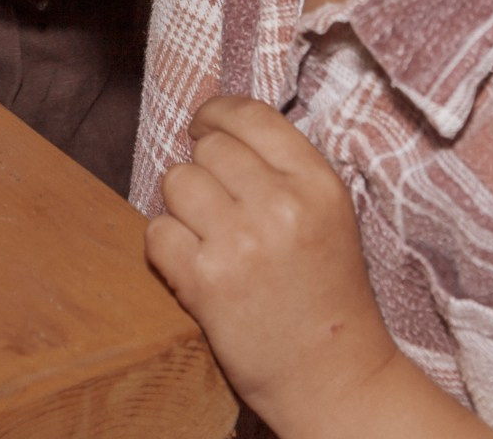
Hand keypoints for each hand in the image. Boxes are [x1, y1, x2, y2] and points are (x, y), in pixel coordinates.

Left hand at [144, 97, 411, 436]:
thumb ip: (281, 171)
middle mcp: (281, 204)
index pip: (248, 114)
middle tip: (218, 208)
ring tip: (209, 240)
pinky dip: (167, 250)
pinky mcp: (206, 280)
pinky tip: (195, 268)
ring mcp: (241, 241)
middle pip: (207, 149)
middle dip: (203, 174)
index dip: (215, 115)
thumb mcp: (328, 216)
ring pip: (176, 183)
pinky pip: (157, 233)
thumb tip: (216, 127)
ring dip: (182, 209)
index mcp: (317, 183)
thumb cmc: (326, 295)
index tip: (204, 129)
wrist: (335, 377)